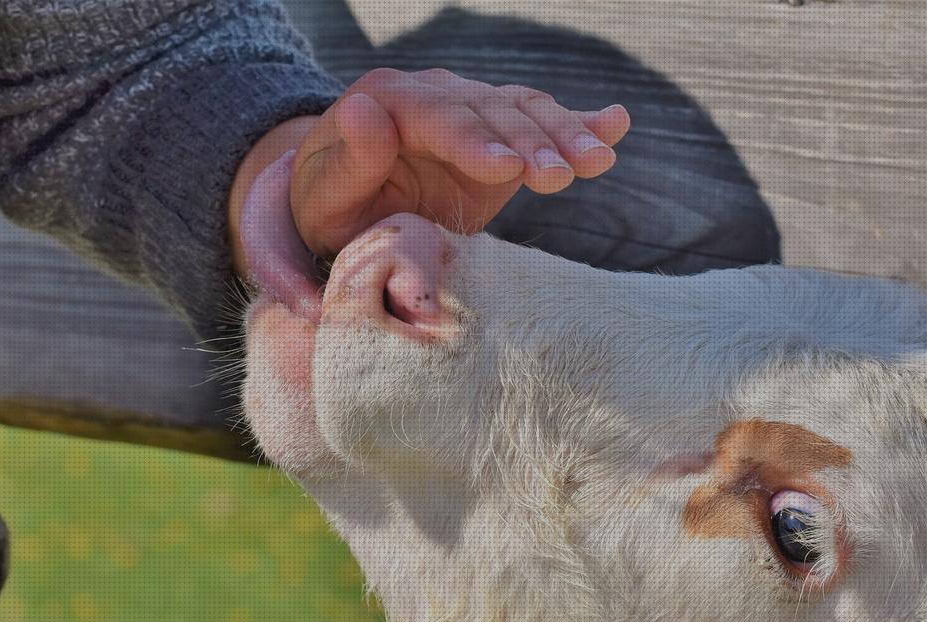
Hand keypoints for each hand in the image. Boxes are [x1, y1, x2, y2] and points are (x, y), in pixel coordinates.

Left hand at [228, 69, 630, 279]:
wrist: (345, 206)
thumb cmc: (330, 209)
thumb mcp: (324, 197)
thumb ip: (348, 160)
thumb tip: (363, 107)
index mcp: (385, 99)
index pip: (436, 115)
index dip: (472, 140)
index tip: (505, 168)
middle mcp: (434, 92)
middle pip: (489, 112)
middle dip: (529, 143)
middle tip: (560, 177)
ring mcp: (471, 109)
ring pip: (523, 113)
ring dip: (563, 136)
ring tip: (596, 162)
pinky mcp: (498, 134)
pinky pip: (539, 120)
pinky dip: (580, 122)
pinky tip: (617, 124)